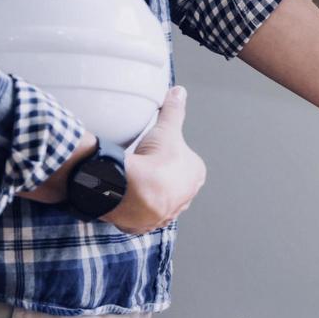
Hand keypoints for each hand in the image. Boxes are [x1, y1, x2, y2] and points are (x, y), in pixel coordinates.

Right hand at [103, 86, 205, 233]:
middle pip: (174, 184)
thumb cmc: (157, 161)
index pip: (188, 164)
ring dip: (148, 194)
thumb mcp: (166, 128)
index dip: (173, 156)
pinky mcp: (145, 225)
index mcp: (195, 175)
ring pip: (159, 202)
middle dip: (162, 178)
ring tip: (133, 182)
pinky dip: (133, 208)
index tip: (158, 151)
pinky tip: (123, 197)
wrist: (135, 191)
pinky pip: (140, 216)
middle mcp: (185, 198)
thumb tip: (179, 92)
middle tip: (145, 166)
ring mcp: (166, 214)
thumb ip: (174, 110)